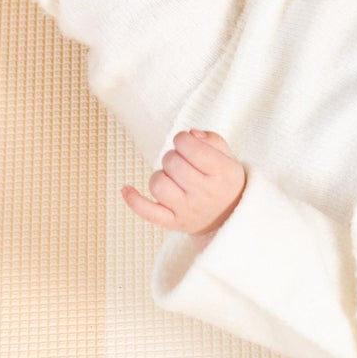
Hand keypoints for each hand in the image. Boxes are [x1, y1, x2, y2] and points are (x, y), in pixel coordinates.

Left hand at [122, 129, 246, 238]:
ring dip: (161, 175)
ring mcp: (188, 210)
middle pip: (172, 163)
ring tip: (173, 178)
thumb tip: (190, 134)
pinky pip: (147, 212)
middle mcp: (205, 193)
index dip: (182, 139)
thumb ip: (212, 140)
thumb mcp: (229, 158)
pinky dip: (133, 200)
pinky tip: (126, 188)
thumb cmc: (225, 181)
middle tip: (183, 161)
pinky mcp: (174, 223)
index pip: (191, 147)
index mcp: (222, 172)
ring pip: (158, 184)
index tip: (187, 143)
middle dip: (173, 156)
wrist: (230, 217)